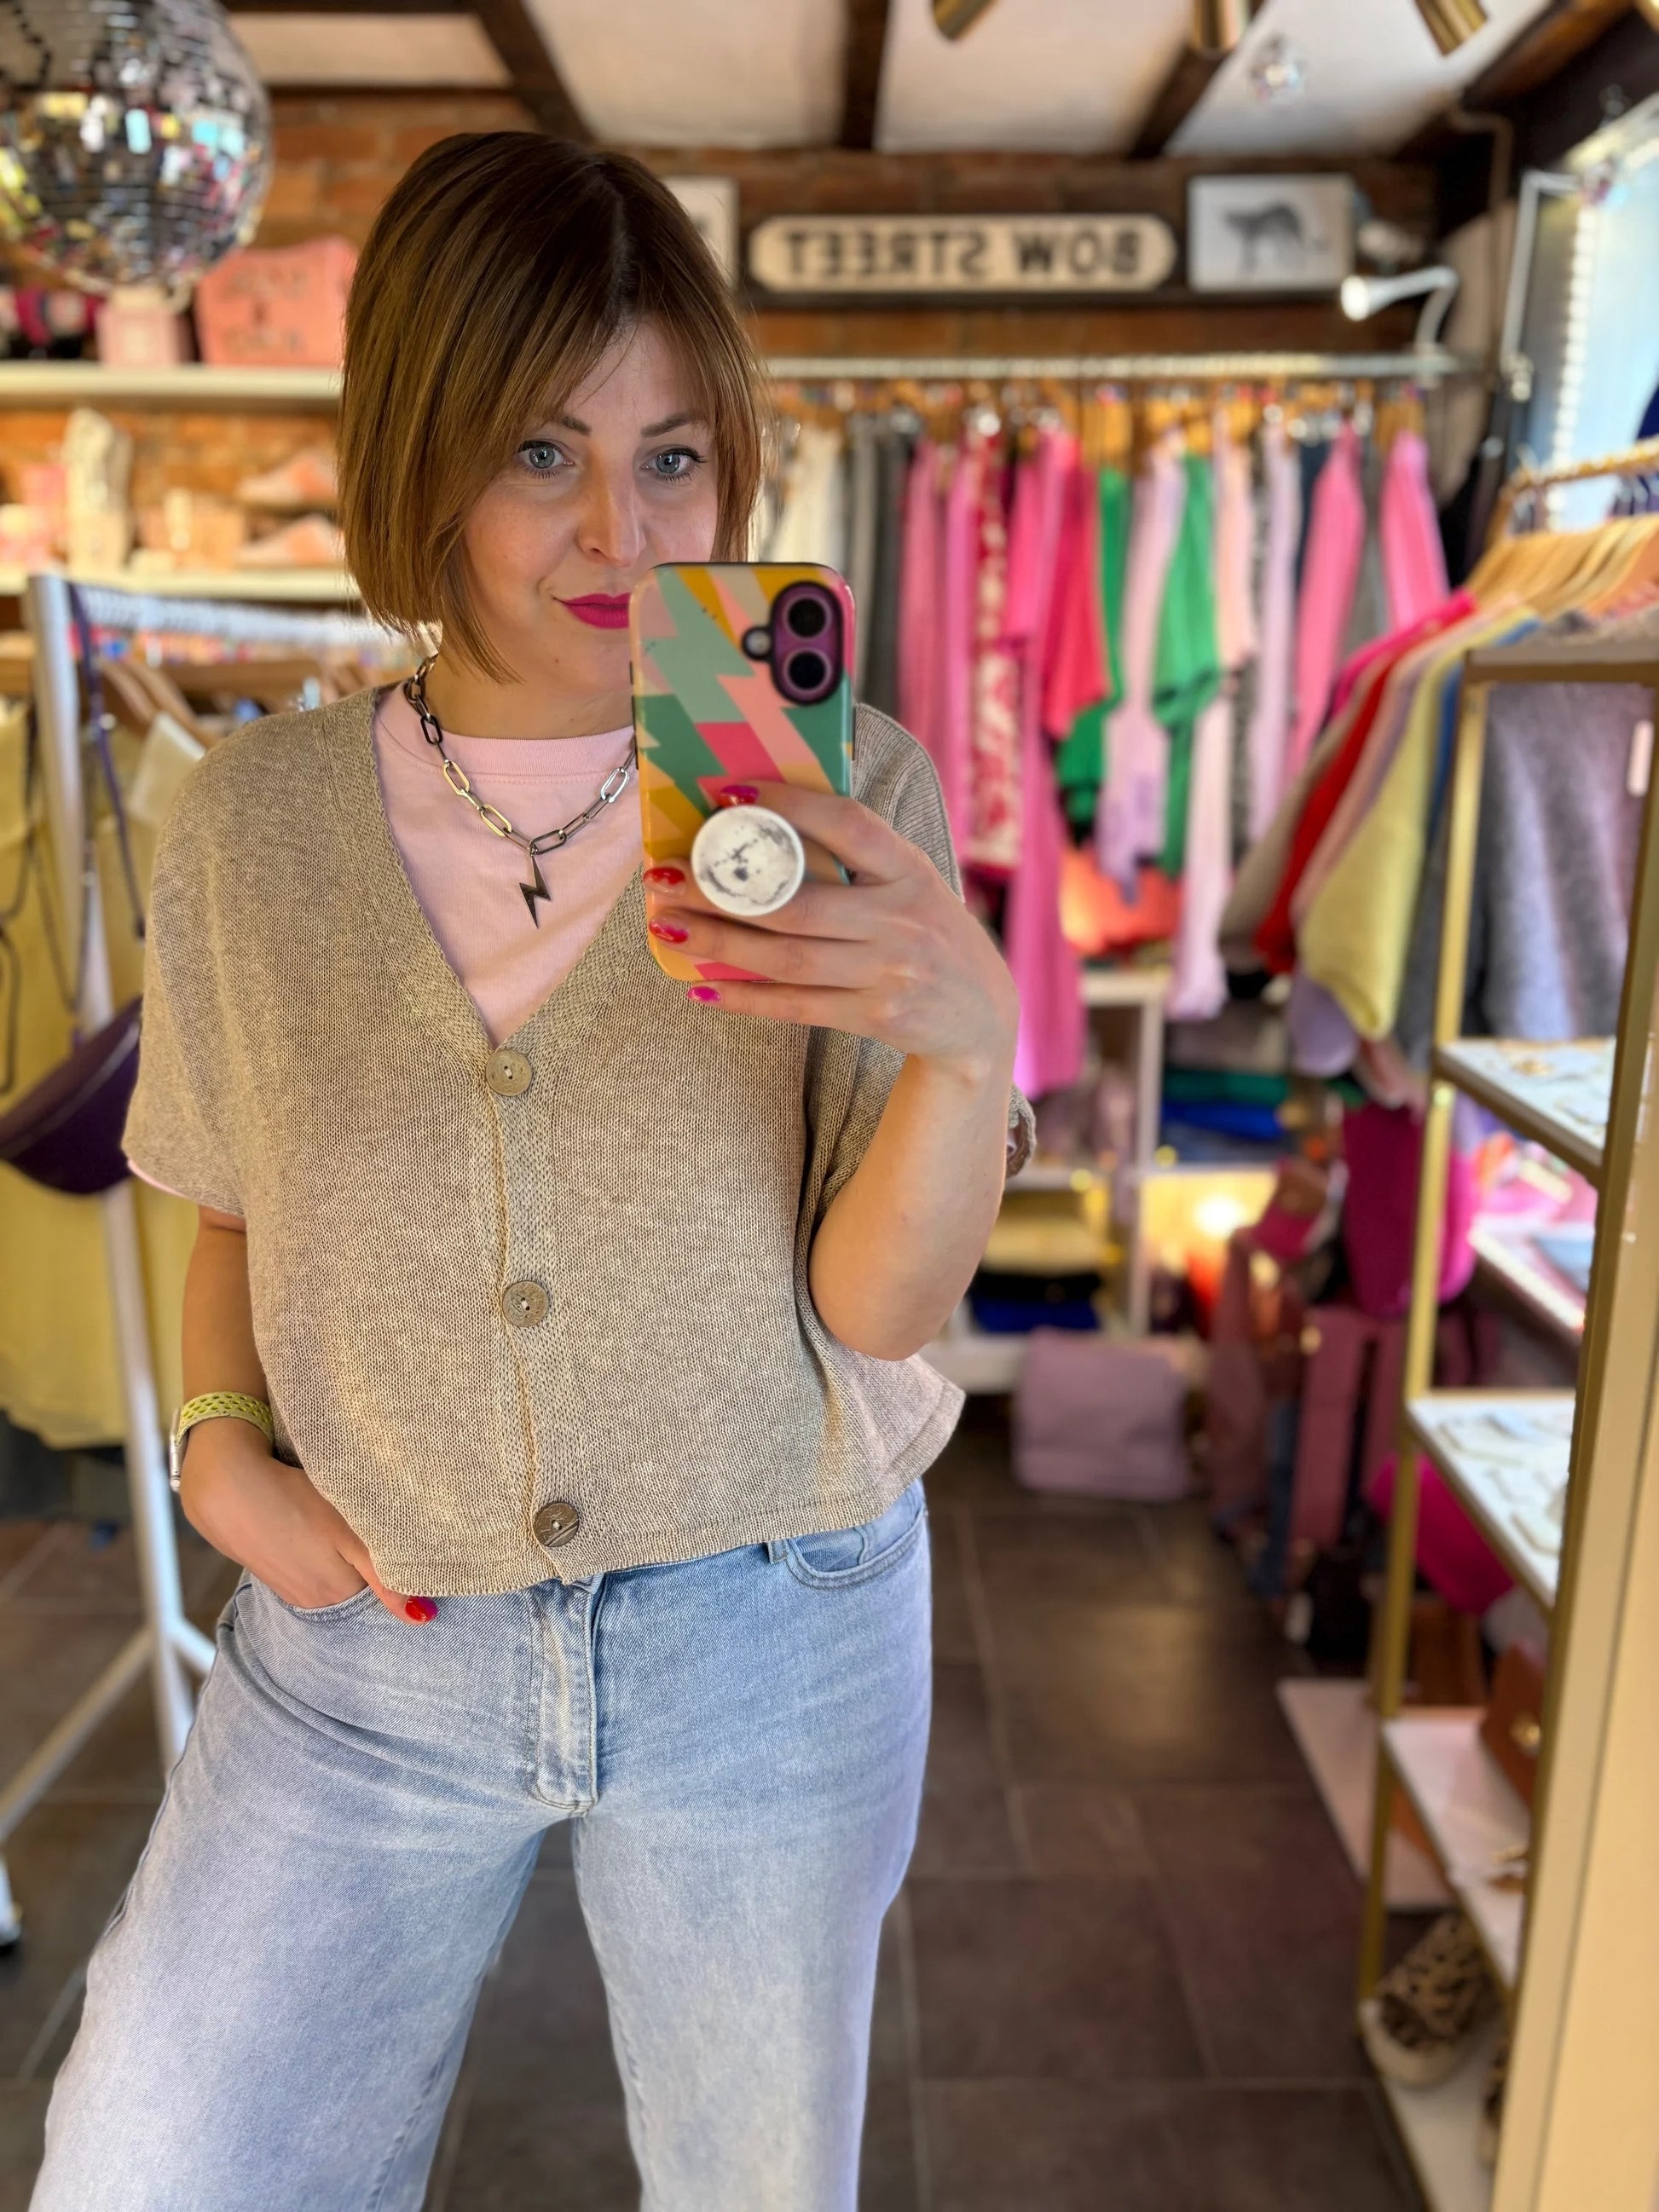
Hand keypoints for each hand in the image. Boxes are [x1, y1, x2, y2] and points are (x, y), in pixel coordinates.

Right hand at [179, 1421, 436, 1624]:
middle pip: (360, 1594)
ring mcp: (291, 1588)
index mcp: (337, 1596)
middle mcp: (314, 1602)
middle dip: (379, 1575)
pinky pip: (312, 1571)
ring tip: (358, 1533)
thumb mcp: (349, 1537)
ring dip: (349, 1564)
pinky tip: (323, 1535)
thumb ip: (386, 1579)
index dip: (403, 1580)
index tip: (416, 1558)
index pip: (382, 1600)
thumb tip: (422, 1619)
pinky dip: (325, 1558)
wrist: (226, 1486)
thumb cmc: (293, 1504)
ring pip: (337, 1581)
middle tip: (392, 1539)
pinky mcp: (275, 1569)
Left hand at [645, 781, 1019, 1075]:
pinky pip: (796, 1007)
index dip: (787, 805)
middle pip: (796, 904)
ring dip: (719, 944)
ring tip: (668, 929)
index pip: (847, 823)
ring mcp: (890, 973)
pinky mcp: (876, 1018)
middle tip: (666, 877)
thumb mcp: (912, 884)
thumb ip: (859, 858)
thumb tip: (764, 825)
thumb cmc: (928, 935)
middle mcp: (901, 920)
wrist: (981, 1017)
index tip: (729, 793)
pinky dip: (745, 998)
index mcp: (910, 870)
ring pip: (787, 958)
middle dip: (721, 890)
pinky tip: (701, 988)